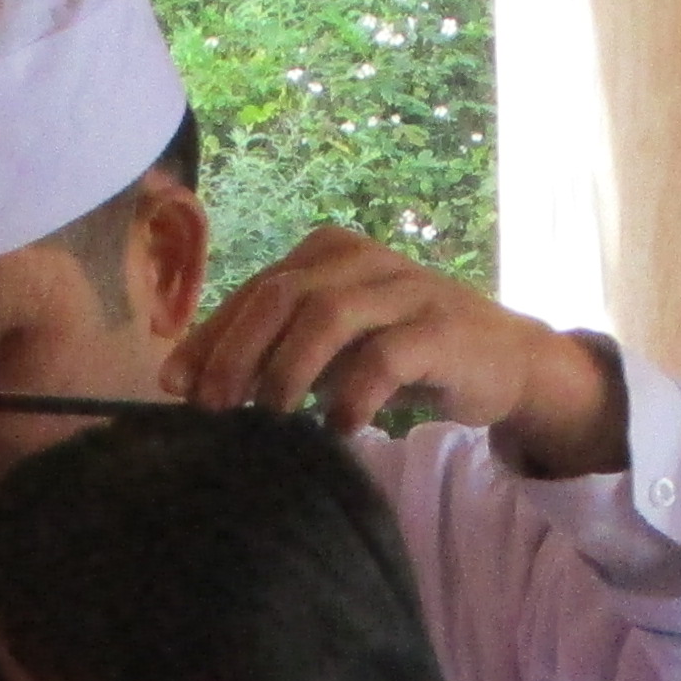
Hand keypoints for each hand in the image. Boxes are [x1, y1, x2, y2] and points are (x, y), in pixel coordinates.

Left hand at [168, 231, 622, 475]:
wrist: (504, 360)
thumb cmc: (402, 353)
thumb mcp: (330, 348)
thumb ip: (270, 351)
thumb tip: (186, 381)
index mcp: (326, 253)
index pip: (253, 291)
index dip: (210, 338)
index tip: (176, 388)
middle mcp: (361, 259)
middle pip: (281, 294)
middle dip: (237, 352)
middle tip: (214, 408)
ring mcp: (405, 289)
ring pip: (327, 315)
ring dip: (287, 370)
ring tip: (269, 418)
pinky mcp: (442, 329)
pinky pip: (385, 356)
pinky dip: (353, 394)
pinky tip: (338, 427)